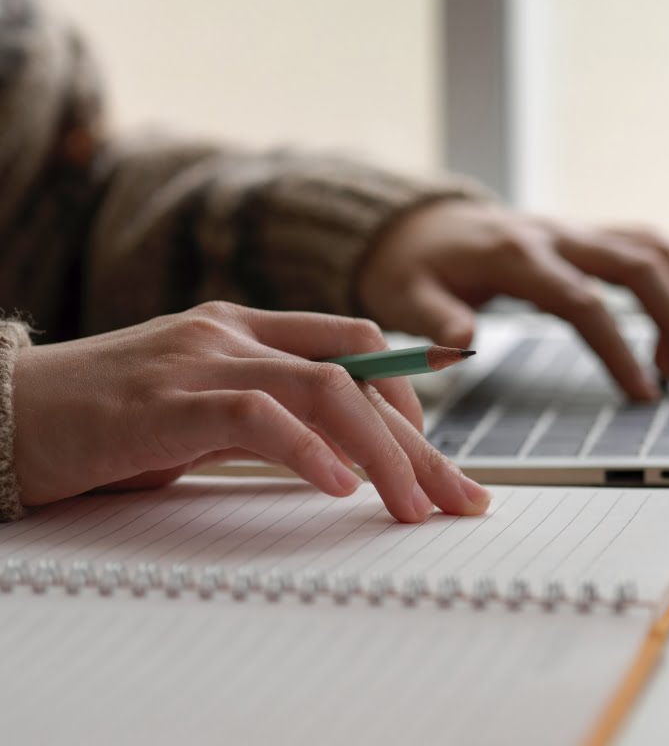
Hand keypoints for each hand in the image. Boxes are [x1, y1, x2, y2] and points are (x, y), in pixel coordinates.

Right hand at [11, 301, 490, 521]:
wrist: (1, 415)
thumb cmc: (103, 422)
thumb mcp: (200, 412)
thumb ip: (266, 417)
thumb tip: (342, 455)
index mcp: (245, 328)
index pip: (355, 342)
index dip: (408, 391)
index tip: (439, 447)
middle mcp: (233, 334)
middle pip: (359, 370)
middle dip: (419, 438)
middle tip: (458, 495)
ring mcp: (202, 361)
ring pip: (326, 388)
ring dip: (383, 452)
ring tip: (414, 505)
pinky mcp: (168, 402)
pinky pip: (260, 417)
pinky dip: (309, 451)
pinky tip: (341, 487)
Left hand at [358, 199, 668, 399]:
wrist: (414, 226)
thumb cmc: (412, 268)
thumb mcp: (406, 296)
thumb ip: (436, 320)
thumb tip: (462, 344)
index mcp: (516, 255)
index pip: (584, 302)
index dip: (619, 348)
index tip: (643, 393)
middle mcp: (554, 235)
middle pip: (636, 268)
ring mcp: (572, 232)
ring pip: (647, 251)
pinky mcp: (581, 236)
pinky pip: (641, 239)